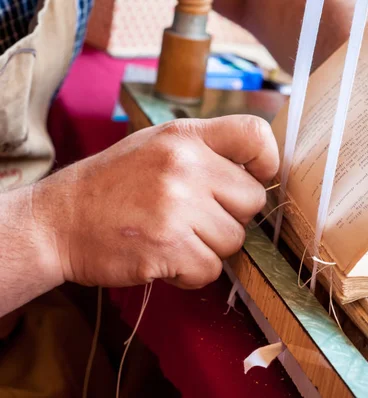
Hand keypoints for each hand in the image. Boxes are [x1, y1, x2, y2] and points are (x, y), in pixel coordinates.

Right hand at [33, 116, 277, 288]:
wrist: (58, 222)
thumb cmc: (114, 186)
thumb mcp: (157, 147)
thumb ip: (206, 153)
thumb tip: (259, 174)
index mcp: (184, 136)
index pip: (255, 134)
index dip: (266, 161)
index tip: (254, 177)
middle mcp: (184, 166)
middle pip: (253, 201)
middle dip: (231, 216)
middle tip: (195, 217)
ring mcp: (177, 206)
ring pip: (234, 240)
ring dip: (209, 247)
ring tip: (174, 236)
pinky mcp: (169, 247)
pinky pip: (211, 269)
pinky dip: (191, 272)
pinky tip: (164, 257)